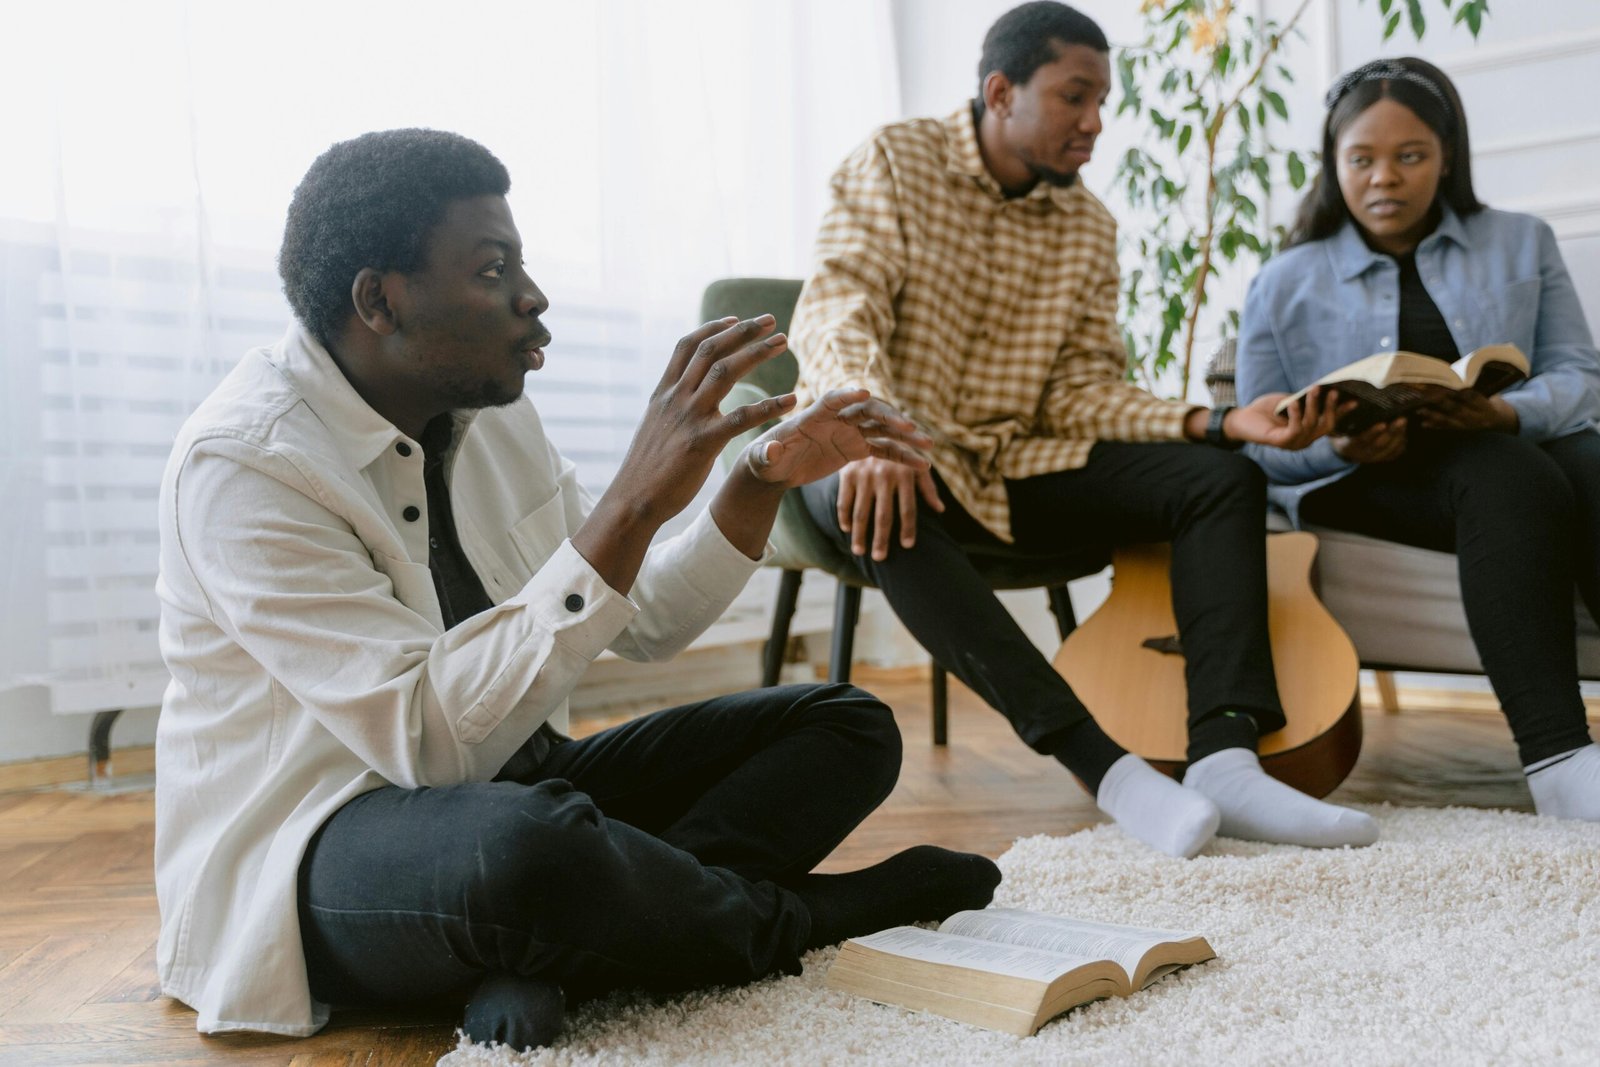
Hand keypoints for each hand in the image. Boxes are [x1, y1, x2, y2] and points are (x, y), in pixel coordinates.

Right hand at [609, 315, 795, 525]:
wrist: (633, 499)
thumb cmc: (646, 468)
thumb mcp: (654, 425)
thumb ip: (670, 405)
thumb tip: (679, 393)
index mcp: (664, 392)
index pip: (687, 346)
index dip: (713, 328)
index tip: (736, 319)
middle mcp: (676, 398)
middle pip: (711, 351)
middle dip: (743, 331)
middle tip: (771, 321)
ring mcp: (689, 418)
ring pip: (726, 372)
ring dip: (757, 353)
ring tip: (783, 342)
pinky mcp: (703, 442)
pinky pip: (741, 418)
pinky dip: (769, 406)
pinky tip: (792, 400)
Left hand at [744, 389, 932, 490]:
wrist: (775, 468)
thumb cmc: (765, 460)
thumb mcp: (762, 459)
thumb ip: (767, 454)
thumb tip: (772, 449)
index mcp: (813, 415)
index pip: (833, 400)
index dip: (848, 395)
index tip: (865, 393)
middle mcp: (837, 419)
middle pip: (867, 412)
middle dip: (888, 417)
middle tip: (909, 427)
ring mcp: (850, 432)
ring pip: (883, 430)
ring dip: (905, 436)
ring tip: (928, 445)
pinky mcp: (857, 448)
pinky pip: (884, 450)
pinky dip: (902, 457)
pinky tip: (922, 465)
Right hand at [837, 454, 945, 560]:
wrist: (870, 423)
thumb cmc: (899, 449)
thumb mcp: (915, 463)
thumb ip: (927, 487)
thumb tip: (940, 510)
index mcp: (904, 474)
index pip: (908, 509)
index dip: (909, 529)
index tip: (907, 546)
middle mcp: (884, 475)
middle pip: (884, 515)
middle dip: (882, 539)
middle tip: (880, 559)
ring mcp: (864, 475)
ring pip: (861, 512)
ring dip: (859, 535)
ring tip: (859, 552)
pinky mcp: (847, 473)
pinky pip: (844, 501)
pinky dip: (844, 517)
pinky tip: (847, 530)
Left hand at [1221, 386, 1351, 450]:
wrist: (1242, 418)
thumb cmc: (1266, 410)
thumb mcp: (1291, 401)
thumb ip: (1306, 400)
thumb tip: (1324, 390)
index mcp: (1308, 430)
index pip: (1330, 422)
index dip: (1342, 412)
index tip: (1354, 400)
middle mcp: (1304, 440)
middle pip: (1326, 425)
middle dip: (1331, 407)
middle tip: (1332, 390)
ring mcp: (1294, 443)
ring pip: (1311, 425)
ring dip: (1314, 405)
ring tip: (1314, 389)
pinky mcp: (1281, 442)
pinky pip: (1295, 429)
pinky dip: (1296, 415)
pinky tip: (1293, 402)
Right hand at [1332, 417, 1408, 462]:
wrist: (1344, 449)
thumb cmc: (1339, 431)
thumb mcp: (1333, 422)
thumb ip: (1336, 410)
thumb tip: (1339, 395)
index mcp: (1349, 446)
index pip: (1362, 440)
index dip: (1373, 433)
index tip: (1383, 424)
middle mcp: (1362, 454)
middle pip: (1380, 445)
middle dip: (1392, 432)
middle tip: (1402, 419)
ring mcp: (1374, 458)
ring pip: (1390, 449)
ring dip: (1399, 435)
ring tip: (1405, 421)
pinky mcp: (1383, 458)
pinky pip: (1395, 452)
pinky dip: (1401, 441)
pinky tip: (1404, 430)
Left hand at [1415, 388, 1518, 433]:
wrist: (1499, 419)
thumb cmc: (1490, 399)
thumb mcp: (1490, 391)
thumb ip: (1475, 386)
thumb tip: (1455, 372)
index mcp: (1488, 407)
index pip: (1474, 398)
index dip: (1461, 392)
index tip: (1449, 386)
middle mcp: (1478, 418)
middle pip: (1458, 409)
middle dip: (1442, 402)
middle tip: (1428, 395)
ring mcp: (1469, 426)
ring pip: (1450, 420)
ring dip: (1434, 415)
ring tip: (1420, 409)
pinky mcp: (1462, 430)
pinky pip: (1447, 428)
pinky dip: (1435, 425)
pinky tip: (1424, 423)